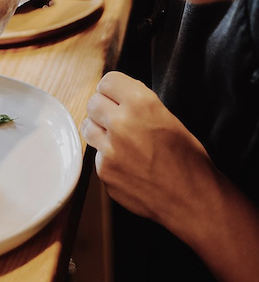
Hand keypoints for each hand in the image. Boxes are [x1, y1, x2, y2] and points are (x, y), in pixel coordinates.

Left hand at [81, 71, 215, 229]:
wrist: (193, 200)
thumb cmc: (188, 159)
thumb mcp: (169, 118)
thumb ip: (140, 103)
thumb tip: (119, 94)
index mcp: (141, 103)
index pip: (108, 81)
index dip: (113, 90)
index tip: (116, 96)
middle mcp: (121, 123)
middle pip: (93, 102)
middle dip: (103, 108)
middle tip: (116, 118)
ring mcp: (109, 149)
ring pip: (87, 127)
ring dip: (99, 129)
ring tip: (118, 139)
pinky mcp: (104, 171)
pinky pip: (96, 155)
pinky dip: (107, 157)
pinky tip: (127, 164)